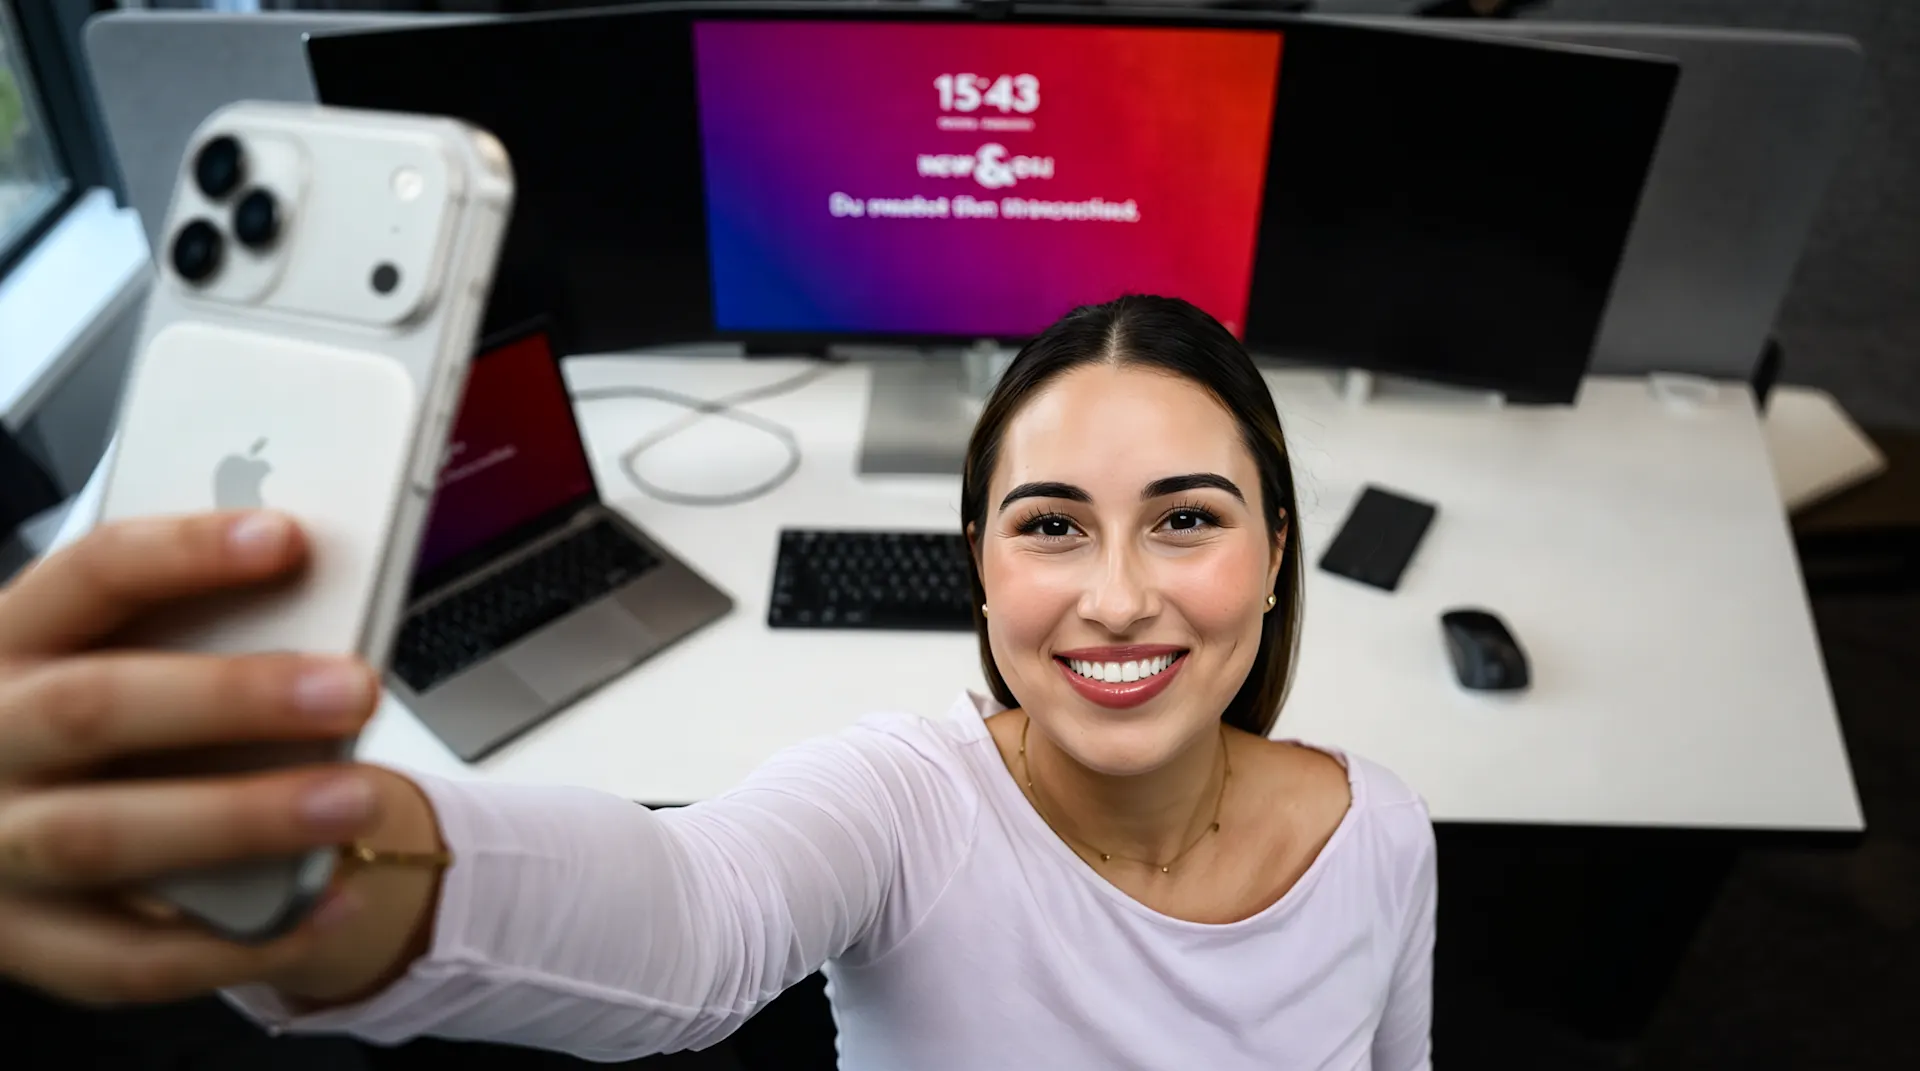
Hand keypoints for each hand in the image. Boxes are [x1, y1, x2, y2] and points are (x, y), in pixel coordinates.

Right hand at [0, 510, 385, 1005]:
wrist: (23, 829)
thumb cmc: (112, 717)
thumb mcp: (120, 656)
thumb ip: (195, 632)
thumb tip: (319, 609)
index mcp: (9, 644)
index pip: (86, 577)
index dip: (183, 553)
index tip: (287, 538)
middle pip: (92, 708)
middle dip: (232, 698)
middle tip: (354, 688)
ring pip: (105, 837)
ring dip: (242, 818)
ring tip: (356, 799)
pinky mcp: (32, 943)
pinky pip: (133, 959)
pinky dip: (242, 939)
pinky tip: (334, 901)